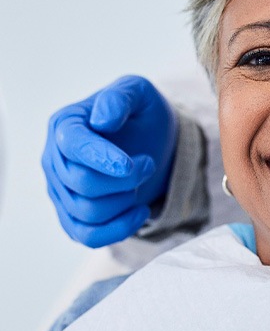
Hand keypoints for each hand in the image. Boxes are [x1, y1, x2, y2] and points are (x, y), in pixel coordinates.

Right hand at [42, 76, 177, 246]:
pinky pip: (88, 236)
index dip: (100, 157)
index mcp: (65, 124)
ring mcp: (61, 191)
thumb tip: (102, 120)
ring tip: (142, 182)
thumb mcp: (139, 93)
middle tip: (148, 164)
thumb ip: (120, 97)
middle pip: (82, 182)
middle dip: (125, 179)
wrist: (153, 144)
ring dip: (125, 201)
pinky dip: (119, 229)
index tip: (130, 165)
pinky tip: (141, 211)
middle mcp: (54, 159)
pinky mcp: (73, 217)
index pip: (72, 145)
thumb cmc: (142, 116)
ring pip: (87, 212)